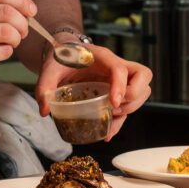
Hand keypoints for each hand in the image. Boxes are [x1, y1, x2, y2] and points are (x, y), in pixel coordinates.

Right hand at [0, 0, 35, 86]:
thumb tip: (24, 7)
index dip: (22, 0)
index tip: (31, 10)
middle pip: (7, 12)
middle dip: (23, 22)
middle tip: (23, 30)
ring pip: (7, 32)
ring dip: (17, 37)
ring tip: (13, 40)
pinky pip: (2, 51)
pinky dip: (8, 51)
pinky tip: (0, 50)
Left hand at [36, 44, 151, 139]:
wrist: (64, 54)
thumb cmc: (60, 58)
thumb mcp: (49, 70)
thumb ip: (45, 87)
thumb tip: (45, 110)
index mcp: (103, 57)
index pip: (121, 69)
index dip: (121, 86)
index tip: (113, 103)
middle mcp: (116, 66)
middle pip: (143, 76)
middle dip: (133, 96)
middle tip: (114, 108)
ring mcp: (120, 78)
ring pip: (143, 89)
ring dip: (132, 106)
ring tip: (111, 116)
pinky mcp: (117, 90)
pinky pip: (129, 105)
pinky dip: (122, 120)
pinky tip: (108, 133)